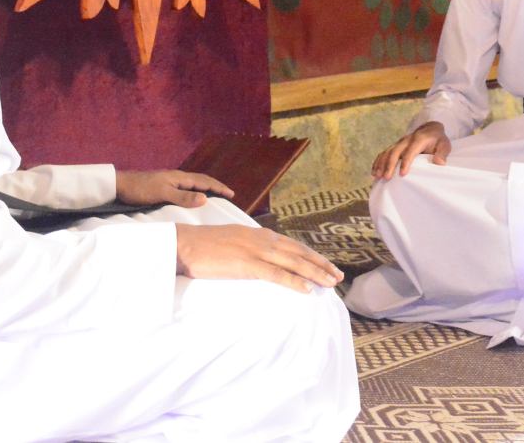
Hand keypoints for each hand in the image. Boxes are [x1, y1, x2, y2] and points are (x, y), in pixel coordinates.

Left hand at [115, 170, 233, 207]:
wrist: (120, 185)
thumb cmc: (141, 190)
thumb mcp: (163, 195)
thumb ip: (183, 197)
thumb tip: (205, 198)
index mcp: (180, 178)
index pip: (204, 181)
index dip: (218, 188)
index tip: (232, 194)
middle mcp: (177, 177)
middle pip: (201, 180)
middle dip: (215, 186)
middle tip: (228, 194)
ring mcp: (170, 181)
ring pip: (194, 184)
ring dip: (206, 188)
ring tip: (214, 195)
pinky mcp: (164, 186)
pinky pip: (186, 188)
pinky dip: (195, 191)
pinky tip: (193, 197)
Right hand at [173, 224, 342, 291]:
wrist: (185, 244)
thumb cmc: (205, 246)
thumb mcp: (234, 242)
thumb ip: (250, 248)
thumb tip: (262, 260)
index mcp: (260, 234)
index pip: (293, 245)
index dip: (312, 256)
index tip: (326, 265)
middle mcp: (263, 240)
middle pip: (299, 252)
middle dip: (321, 264)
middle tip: (338, 276)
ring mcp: (256, 251)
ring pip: (294, 262)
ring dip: (315, 273)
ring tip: (331, 283)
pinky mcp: (247, 264)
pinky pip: (276, 274)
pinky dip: (294, 282)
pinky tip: (307, 290)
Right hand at [371, 121, 451, 179]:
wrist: (430, 128)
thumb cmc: (438, 139)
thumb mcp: (445, 144)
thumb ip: (442, 153)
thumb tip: (439, 163)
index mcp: (419, 140)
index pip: (410, 151)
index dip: (406, 163)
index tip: (402, 174)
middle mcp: (407, 140)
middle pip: (395, 152)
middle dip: (390, 165)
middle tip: (386, 178)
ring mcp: (399, 143)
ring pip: (388, 152)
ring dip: (382, 164)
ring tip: (377, 176)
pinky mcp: (396, 146)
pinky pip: (384, 153)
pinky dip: (378, 161)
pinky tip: (374, 171)